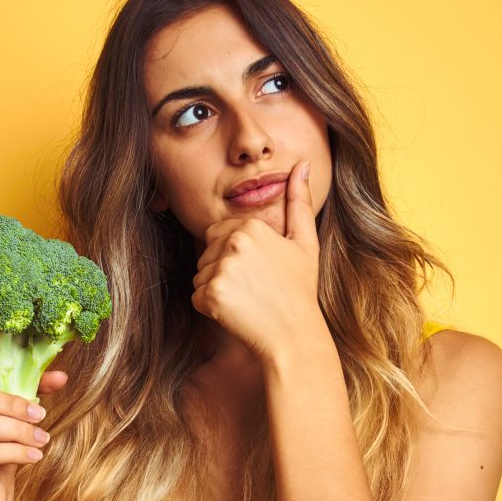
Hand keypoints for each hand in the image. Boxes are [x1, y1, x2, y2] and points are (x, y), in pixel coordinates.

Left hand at [191, 160, 327, 363]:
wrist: (295, 336)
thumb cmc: (299, 291)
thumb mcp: (305, 242)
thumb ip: (299, 201)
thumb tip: (301, 164)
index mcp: (252, 226)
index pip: (218, 234)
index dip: (233, 256)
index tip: (257, 273)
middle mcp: (234, 242)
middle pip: (205, 254)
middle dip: (221, 271)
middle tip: (253, 289)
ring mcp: (221, 269)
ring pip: (199, 276)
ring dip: (216, 290)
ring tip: (246, 301)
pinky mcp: (211, 294)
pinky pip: (196, 297)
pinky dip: (211, 309)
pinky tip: (237, 313)